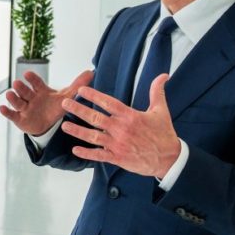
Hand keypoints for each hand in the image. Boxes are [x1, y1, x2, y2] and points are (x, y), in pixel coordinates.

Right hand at [0, 70, 94, 135]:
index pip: (36, 83)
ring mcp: (24, 108)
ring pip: (17, 102)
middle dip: (21, 88)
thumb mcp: (66, 97)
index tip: (27, 74)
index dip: (32, 78)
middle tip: (17, 83)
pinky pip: (12, 115)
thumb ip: (77, 85)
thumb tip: (91, 72)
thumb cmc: (55, 107)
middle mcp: (30, 98)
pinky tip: (2, 108)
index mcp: (41, 91)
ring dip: (13, 98)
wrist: (47, 124)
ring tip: (10, 94)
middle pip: (24, 91)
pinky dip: (6, 112)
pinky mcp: (19, 119)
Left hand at [59, 74, 180, 178]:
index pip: (108, 103)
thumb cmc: (164, 134)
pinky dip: (87, 153)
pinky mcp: (118, 157)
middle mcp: (121, 129)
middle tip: (65, 104)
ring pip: (93, 136)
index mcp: (130, 116)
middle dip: (78, 110)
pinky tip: (75, 150)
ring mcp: (118, 144)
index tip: (81, 90)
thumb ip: (157, 91)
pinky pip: (99, 155)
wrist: (169, 159)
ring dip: (77, 131)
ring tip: (64, 126)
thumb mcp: (161, 110)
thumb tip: (163, 75)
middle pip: (96, 118)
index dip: (94, 96)